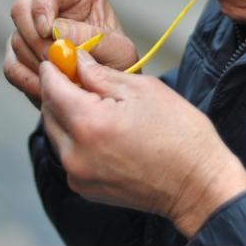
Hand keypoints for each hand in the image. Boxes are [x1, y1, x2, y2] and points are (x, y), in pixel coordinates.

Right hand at [5, 0, 136, 107]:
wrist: (110, 93)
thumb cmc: (119, 65)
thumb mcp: (118, 50)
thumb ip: (92, 37)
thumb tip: (56, 30)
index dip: (41, 5)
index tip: (47, 31)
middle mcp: (51, 9)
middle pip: (21, 9)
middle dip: (36, 39)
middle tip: (55, 62)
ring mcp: (33, 33)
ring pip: (16, 40)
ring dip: (36, 63)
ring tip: (62, 79)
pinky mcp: (23, 58)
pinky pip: (12, 67)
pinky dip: (27, 80)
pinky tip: (48, 90)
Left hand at [40, 50, 245, 237]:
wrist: (197, 185)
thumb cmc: (179, 134)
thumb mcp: (142, 90)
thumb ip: (101, 74)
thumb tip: (78, 60)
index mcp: (89, 123)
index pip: (51, 88)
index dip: (53, 68)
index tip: (59, 57)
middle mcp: (75, 153)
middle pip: (48, 111)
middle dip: (58, 90)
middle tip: (77, 75)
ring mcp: (77, 175)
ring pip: (56, 133)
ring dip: (65, 114)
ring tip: (93, 102)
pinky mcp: (84, 188)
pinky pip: (68, 154)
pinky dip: (75, 137)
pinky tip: (100, 128)